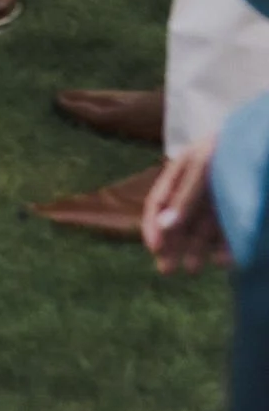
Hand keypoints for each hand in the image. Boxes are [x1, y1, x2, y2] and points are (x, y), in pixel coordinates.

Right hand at [143, 138, 229, 275]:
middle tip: (166, 270)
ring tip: (193, 270)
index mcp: (180, 174)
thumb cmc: (229, 148)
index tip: (155, 248)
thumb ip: (184, 197)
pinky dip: (224, 248)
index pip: (158, 204)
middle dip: (172, 245)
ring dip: (195, 250)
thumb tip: (164, 227)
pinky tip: (223, 260)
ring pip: (202, 231)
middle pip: (178, 222)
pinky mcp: (239, 213)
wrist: (261, 141)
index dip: (153, 226)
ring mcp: (218, 202)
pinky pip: (228, 235)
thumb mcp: (201, 168)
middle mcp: (197, 191)